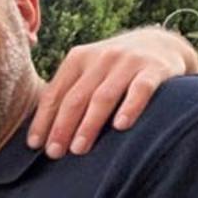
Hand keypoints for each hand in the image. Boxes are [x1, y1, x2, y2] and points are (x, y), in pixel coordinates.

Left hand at [27, 25, 197, 157]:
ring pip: (104, 96)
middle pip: (76, 97)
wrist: (161, 44)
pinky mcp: (154, 69)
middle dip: (62, 127)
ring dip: (89, 124)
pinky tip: (120, 126)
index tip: (35, 145)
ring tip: (79, 149)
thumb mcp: (89, 71)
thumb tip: (41, 134)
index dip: (43, 119)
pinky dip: (130, 107)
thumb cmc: (115, 69)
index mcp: (78, 58)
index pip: (55, 93)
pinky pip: (140, 89)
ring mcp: (128, 62)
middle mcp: (101, 57)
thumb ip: (70, 93)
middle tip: (55, 153)